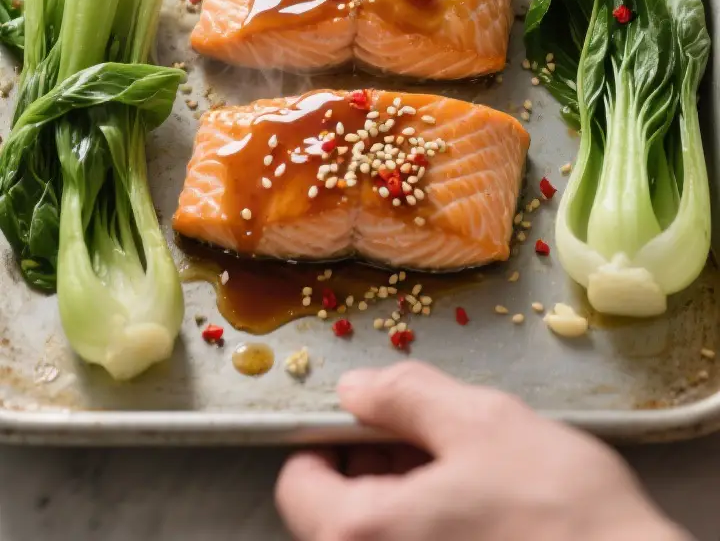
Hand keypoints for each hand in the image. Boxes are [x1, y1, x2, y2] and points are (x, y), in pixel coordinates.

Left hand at [275, 361, 686, 540]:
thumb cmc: (561, 512)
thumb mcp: (481, 424)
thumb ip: (406, 396)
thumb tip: (356, 389)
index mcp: (362, 534)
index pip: (297, 485)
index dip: (330, 441)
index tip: (371, 422)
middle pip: (337, 517)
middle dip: (377, 470)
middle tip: (435, 444)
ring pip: (380, 538)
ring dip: (409, 505)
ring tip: (470, 482)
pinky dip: (435, 533)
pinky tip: (484, 519)